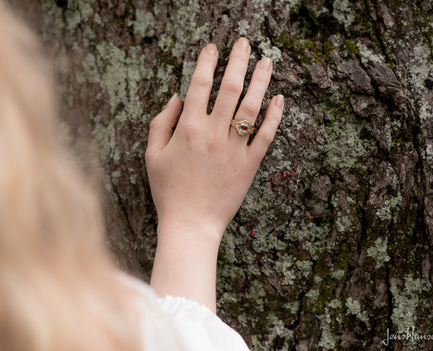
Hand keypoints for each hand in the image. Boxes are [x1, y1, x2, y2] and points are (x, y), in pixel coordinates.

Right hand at [146, 37, 283, 310]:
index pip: (199, 85)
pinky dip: (274, 116)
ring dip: (260, 81)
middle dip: (238, 61)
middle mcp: (213, 133)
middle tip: (245, 43)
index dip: (206, 62)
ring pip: (251, 106)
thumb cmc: (168, 191)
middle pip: (229, 88)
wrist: (190, 224)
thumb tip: (176, 98)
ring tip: (267, 61)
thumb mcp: (152, 155)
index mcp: (188, 129)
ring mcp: (234, 148)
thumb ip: (161, 123)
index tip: (212, 47)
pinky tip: (279, 99)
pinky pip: (266, 135)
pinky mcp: (250, 164)